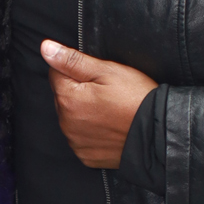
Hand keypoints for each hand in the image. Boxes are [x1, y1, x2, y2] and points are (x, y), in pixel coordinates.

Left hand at [40, 40, 157, 168]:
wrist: (158, 134)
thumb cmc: (136, 98)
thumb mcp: (107, 71)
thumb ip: (72, 60)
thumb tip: (46, 48)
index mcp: (68, 98)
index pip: (56, 74)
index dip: (76, 71)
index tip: (97, 77)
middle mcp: (66, 123)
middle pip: (62, 98)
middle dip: (78, 92)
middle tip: (107, 94)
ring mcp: (75, 142)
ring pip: (71, 119)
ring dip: (83, 113)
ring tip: (110, 111)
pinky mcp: (86, 156)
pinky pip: (81, 138)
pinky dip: (91, 132)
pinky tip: (109, 127)